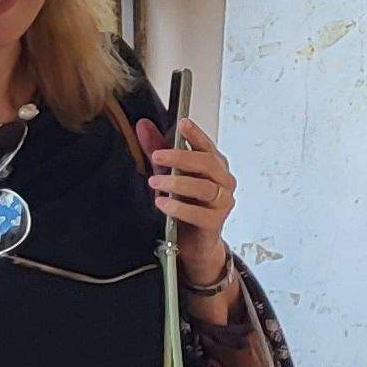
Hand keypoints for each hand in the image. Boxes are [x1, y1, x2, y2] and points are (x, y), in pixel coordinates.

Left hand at [134, 117, 237, 284]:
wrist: (193, 242)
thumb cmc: (186, 204)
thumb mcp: (168, 173)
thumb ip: (157, 150)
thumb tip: (144, 125)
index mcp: (214, 166)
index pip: (207, 146)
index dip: (196, 134)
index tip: (182, 123)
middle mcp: (223, 181)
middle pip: (208, 163)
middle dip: (182, 157)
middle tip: (158, 155)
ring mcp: (222, 202)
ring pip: (205, 187)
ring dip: (178, 183)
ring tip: (155, 182)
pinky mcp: (215, 222)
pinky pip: (200, 213)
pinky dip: (180, 208)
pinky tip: (163, 203)